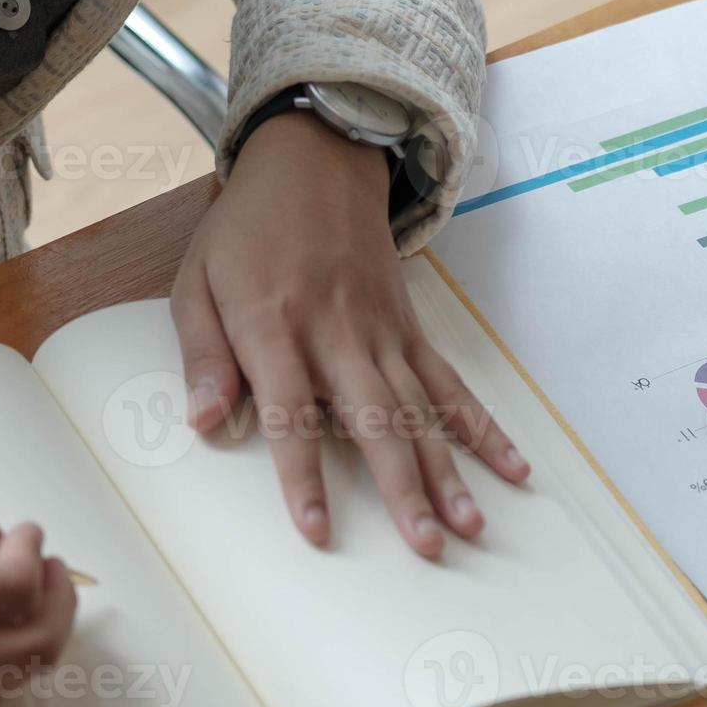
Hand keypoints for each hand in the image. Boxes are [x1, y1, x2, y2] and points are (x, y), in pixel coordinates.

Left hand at [172, 112, 529, 557]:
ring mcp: (383, 333)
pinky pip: (451, 385)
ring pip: (421, 411)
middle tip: (427, 544)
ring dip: (449, 471)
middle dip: (403, 487)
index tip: (318, 531)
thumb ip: (202, 354)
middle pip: (377, 421)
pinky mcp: (411, 329)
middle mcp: (338, 335)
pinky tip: (512, 467)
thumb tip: (202, 422)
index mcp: (274, 327)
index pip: (290, 415)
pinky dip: (482, 428)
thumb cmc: (245, 232)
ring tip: (470, 525)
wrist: (314, 162)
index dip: (304, 476)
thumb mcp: (194, 283)